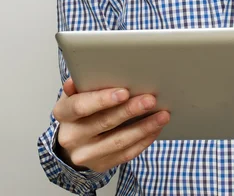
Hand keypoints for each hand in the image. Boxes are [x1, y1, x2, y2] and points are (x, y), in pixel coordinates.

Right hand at [52, 78, 169, 172]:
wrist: (74, 138)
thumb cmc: (81, 108)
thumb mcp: (76, 92)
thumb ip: (82, 83)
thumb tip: (80, 75)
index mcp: (63, 113)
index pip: (80, 106)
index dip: (102, 99)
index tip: (124, 92)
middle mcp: (71, 136)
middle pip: (104, 122)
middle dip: (130, 110)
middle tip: (150, 100)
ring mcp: (85, 154)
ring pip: (118, 141)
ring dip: (144, 127)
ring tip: (162, 115)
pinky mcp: (101, 165)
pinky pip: (126, 154)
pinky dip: (144, 140)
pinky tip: (156, 128)